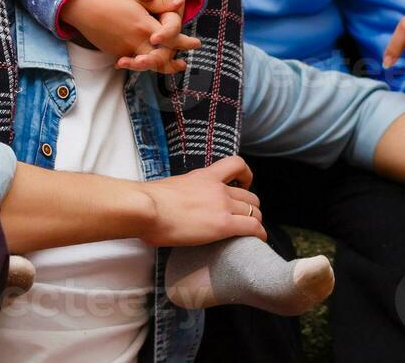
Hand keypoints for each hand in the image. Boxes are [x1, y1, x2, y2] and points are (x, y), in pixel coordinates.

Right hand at [60, 0, 196, 73]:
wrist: (82, 5)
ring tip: (170, 67)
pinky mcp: (114, 52)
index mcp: (145, 26)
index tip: (196, 44)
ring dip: (159, 66)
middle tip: (183, 64)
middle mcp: (136, 41)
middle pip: (161, 59)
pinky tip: (143, 63)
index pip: (171, 39)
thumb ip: (160, 3)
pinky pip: (132, 62)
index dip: (185, 42)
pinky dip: (141, 65)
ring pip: (147, 64)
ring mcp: (124, 49)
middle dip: (173, 62)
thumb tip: (180, 2)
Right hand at [137, 155, 267, 247]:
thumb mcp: (170, 189)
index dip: (245, 176)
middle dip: (251, 208)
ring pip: (254, 211)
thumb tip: (174, 207)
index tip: (242, 186)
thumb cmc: (147, 202)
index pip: (236, 164)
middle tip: (244, 220)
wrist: (146, 207)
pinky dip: (259, 234)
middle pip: (250, 196)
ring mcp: (222, 205)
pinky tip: (257, 241)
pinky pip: (252, 227)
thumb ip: (182, 194)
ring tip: (250, 234)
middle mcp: (218, 188)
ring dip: (255, 222)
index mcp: (204, 176)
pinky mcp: (223, 224)